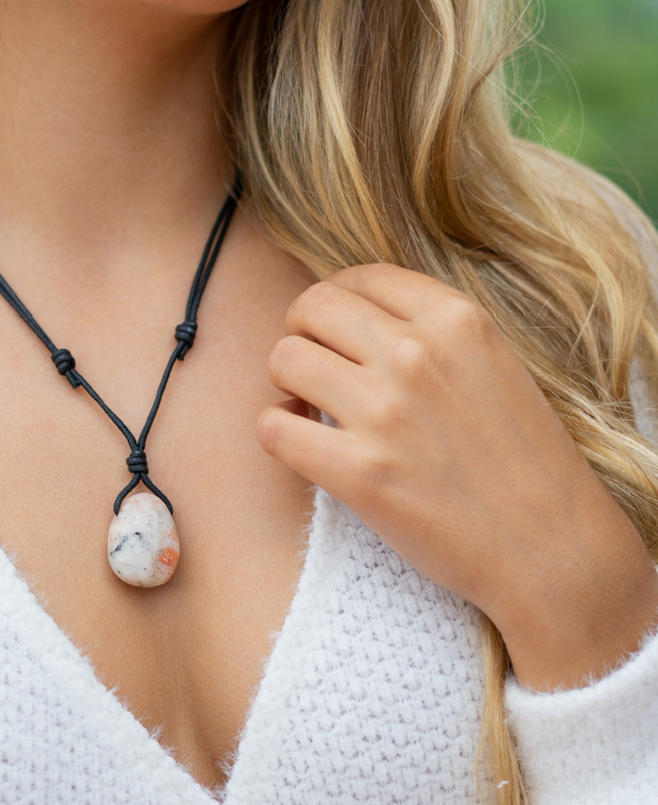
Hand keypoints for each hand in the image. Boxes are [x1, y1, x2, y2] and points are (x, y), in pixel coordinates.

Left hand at [258, 263, 657, 689]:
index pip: (359, 277)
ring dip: (287, 382)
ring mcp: (384, 412)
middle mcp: (415, 355)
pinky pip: (272, 427)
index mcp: (454, 319)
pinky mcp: (358, 473)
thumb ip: (430, 329)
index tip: (335, 328)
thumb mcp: (493, 360)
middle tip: (313, 363)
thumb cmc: (522, 456)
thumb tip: (352, 311)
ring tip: (309, 405)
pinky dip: (278, 432)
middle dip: (300, 330)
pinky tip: (303, 443)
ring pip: (283, 359)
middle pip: (311, 307)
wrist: (553, 548)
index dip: (336, 299)